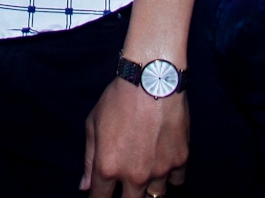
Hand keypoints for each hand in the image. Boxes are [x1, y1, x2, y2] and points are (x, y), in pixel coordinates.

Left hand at [81, 76, 188, 196]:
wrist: (152, 79)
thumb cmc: (118, 98)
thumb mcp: (93, 124)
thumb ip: (89, 159)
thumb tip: (85, 187)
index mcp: (108, 167)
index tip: (102, 195)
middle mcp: (134, 175)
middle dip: (126, 196)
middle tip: (126, 183)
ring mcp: (160, 170)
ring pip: (155, 196)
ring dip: (149, 188)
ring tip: (145, 171)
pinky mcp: (180, 160)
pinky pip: (176, 180)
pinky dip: (170, 175)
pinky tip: (164, 162)